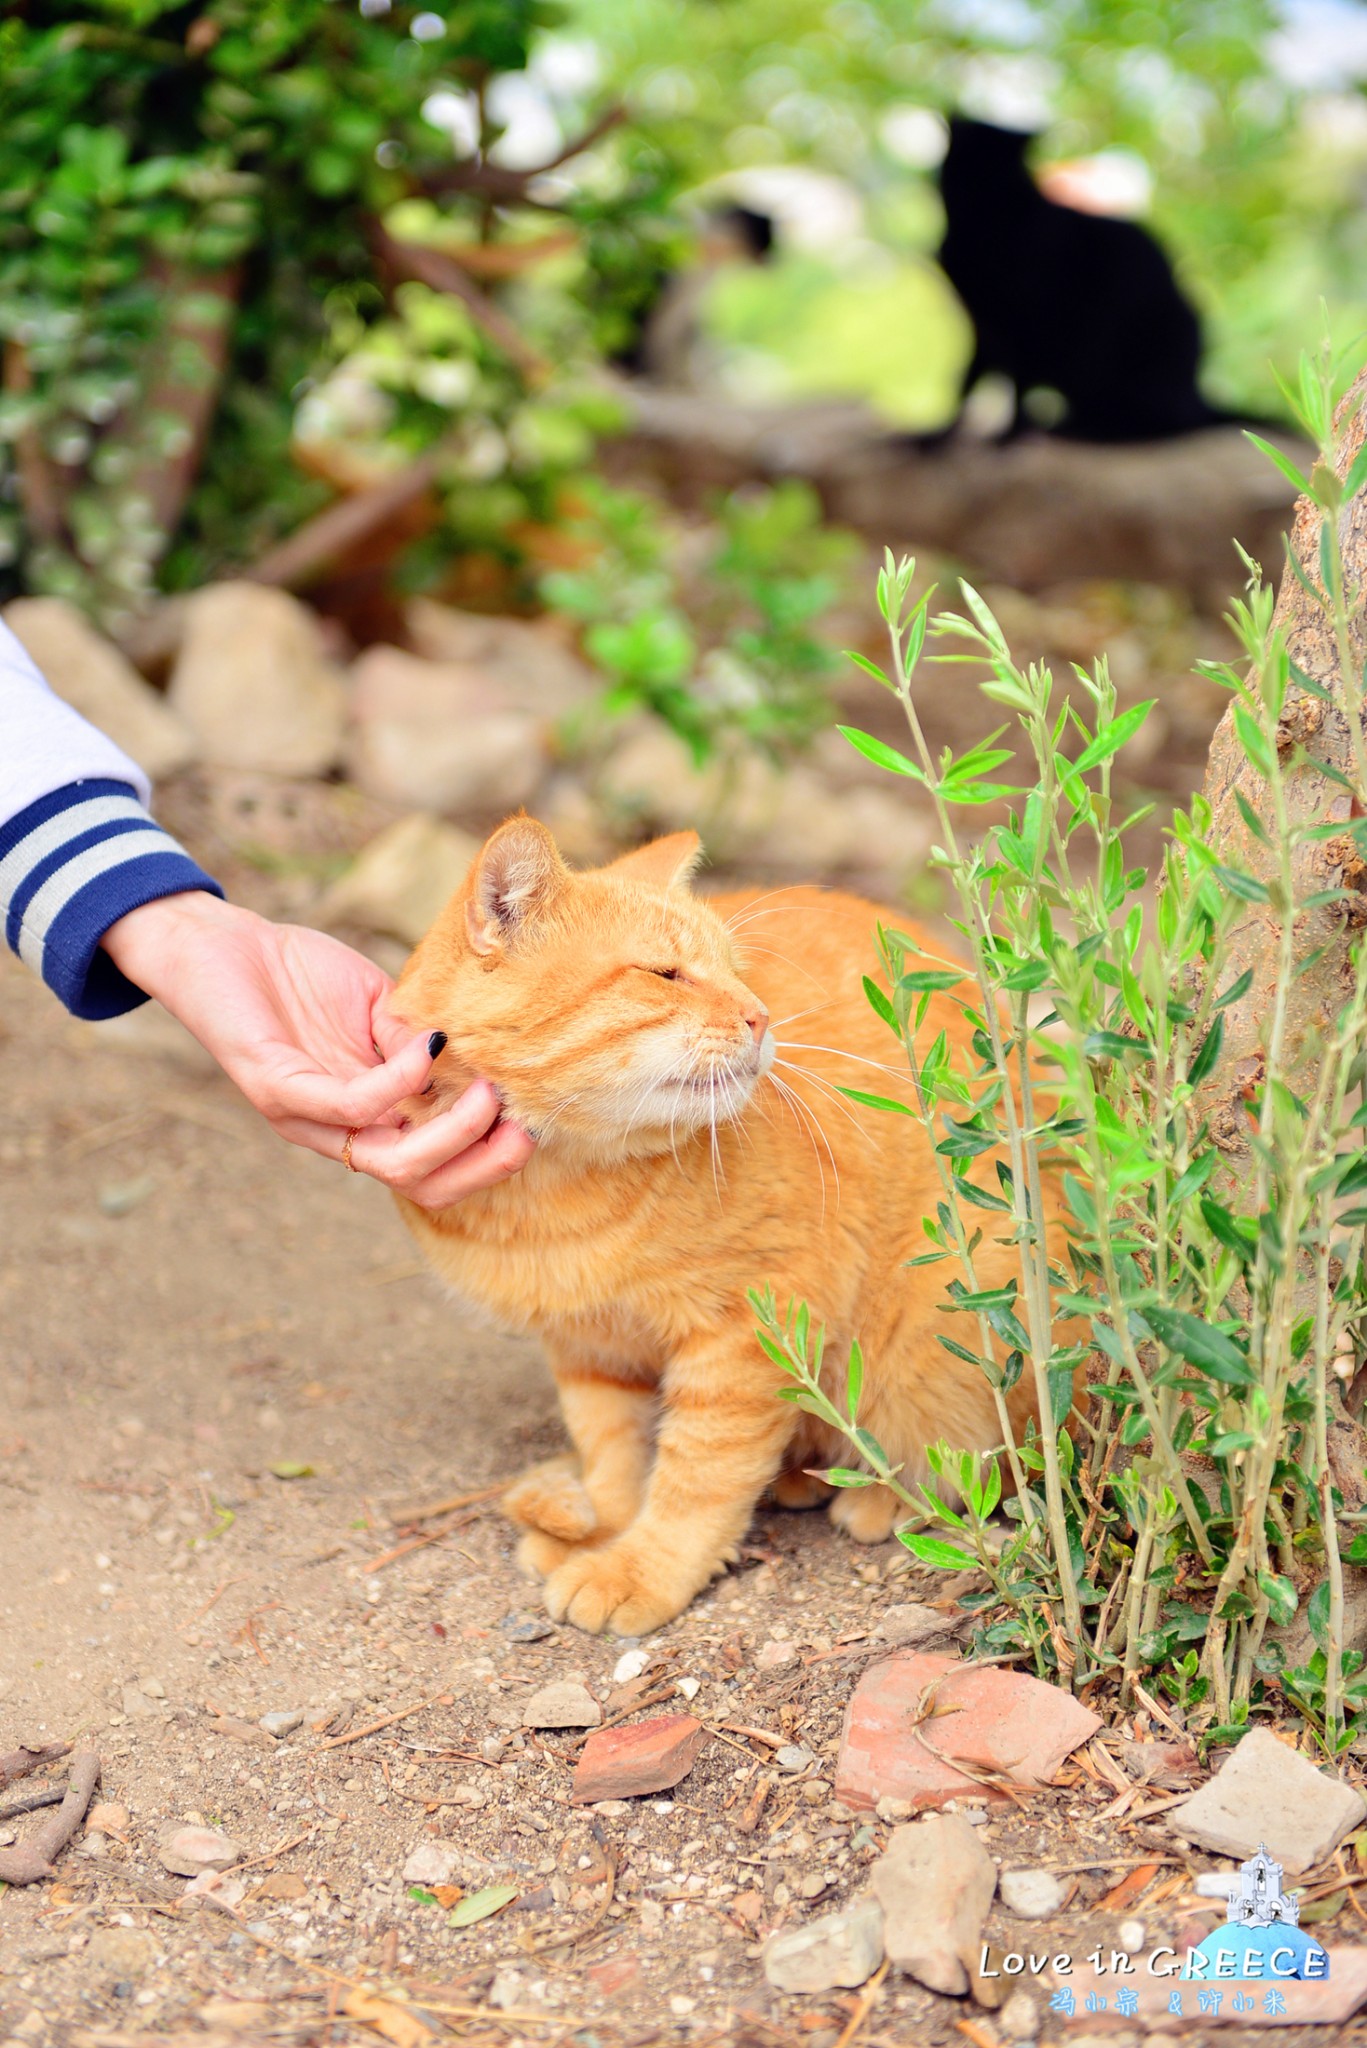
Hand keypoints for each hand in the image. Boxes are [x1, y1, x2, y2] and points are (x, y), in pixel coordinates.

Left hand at [100, 891, 533, 1207]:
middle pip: (417, 1184)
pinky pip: (345, 1105)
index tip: (530, 1124)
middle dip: (480, 1164)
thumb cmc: (298, 974)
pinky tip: (429, 1050)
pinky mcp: (272, 1087)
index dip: (485, 1160)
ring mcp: (302, 1117)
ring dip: (448, 1133)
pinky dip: (396, 1083)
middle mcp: (335, 1131)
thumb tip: (477, 1059)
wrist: (220, 942)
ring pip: (388, 1161)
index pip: (432, 1171)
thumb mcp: (378, 1006)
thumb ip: (418, 1039)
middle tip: (521, 1127)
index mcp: (366, 1117)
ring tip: (486, 1092)